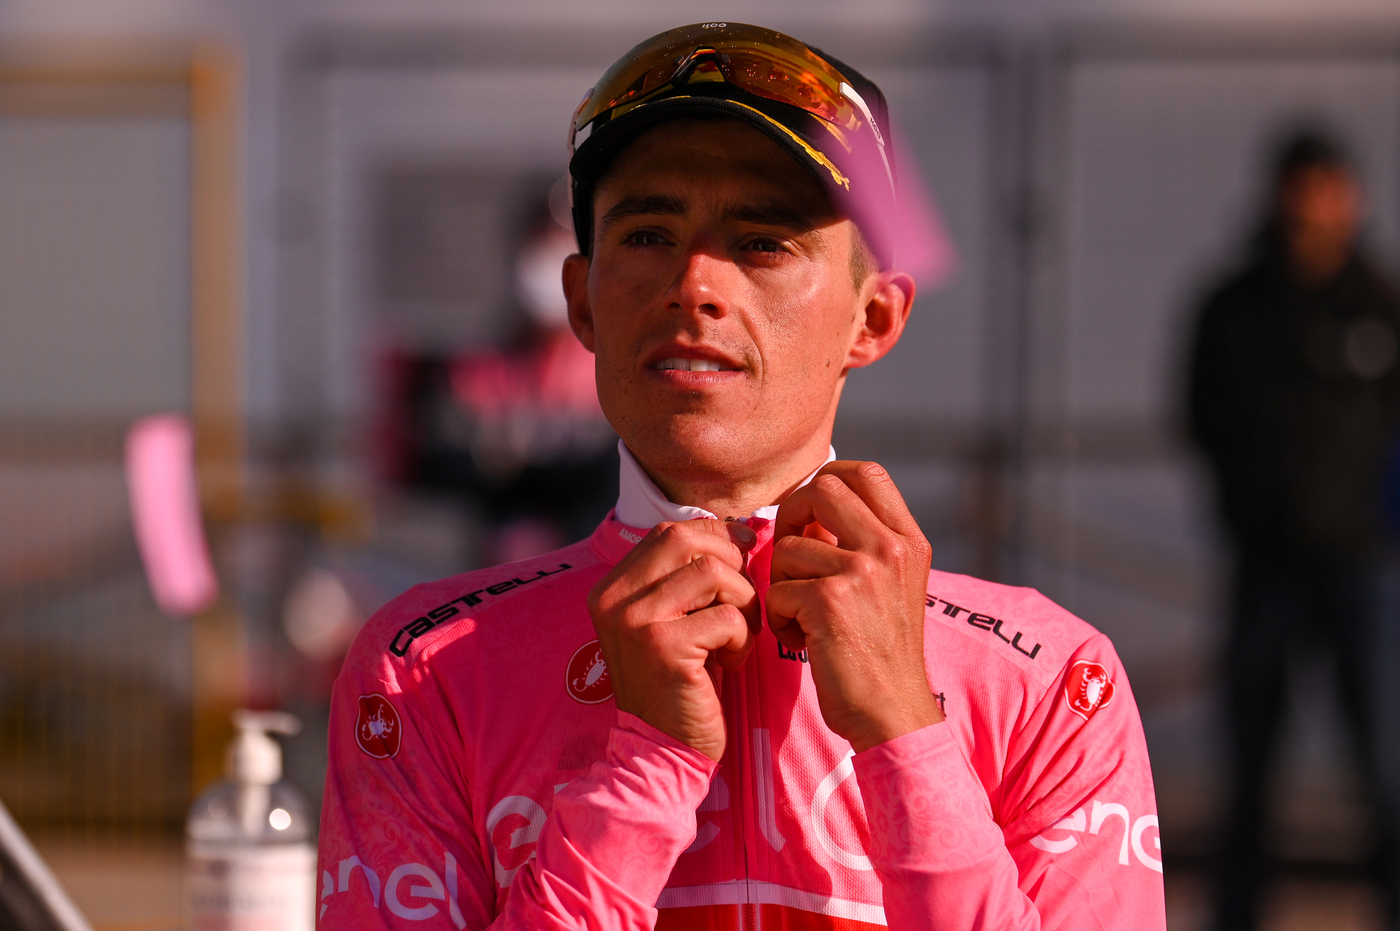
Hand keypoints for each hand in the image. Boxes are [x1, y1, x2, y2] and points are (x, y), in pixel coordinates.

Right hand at [587, 519, 759, 760]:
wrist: (661, 750)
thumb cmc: (679, 680)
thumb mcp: (671, 619)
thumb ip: (686, 576)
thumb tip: (738, 528)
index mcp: (611, 588)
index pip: (669, 532)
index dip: (714, 534)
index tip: (744, 551)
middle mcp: (615, 599)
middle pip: (689, 541)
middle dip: (731, 563)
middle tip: (742, 600)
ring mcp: (636, 622)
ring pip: (714, 573)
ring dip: (742, 603)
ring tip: (737, 636)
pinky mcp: (665, 647)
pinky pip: (727, 616)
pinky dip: (742, 638)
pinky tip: (731, 662)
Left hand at [767, 461, 943, 752]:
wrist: (892, 714)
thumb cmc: (880, 653)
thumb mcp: (889, 586)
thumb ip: (861, 542)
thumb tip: (811, 506)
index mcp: (909, 540)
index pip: (865, 472)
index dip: (827, 481)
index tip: (810, 515)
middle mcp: (892, 548)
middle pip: (822, 490)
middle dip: (791, 518)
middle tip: (791, 559)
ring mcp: (863, 572)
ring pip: (790, 546)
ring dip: (781, 582)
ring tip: (801, 617)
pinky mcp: (831, 602)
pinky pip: (779, 588)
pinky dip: (779, 617)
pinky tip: (801, 641)